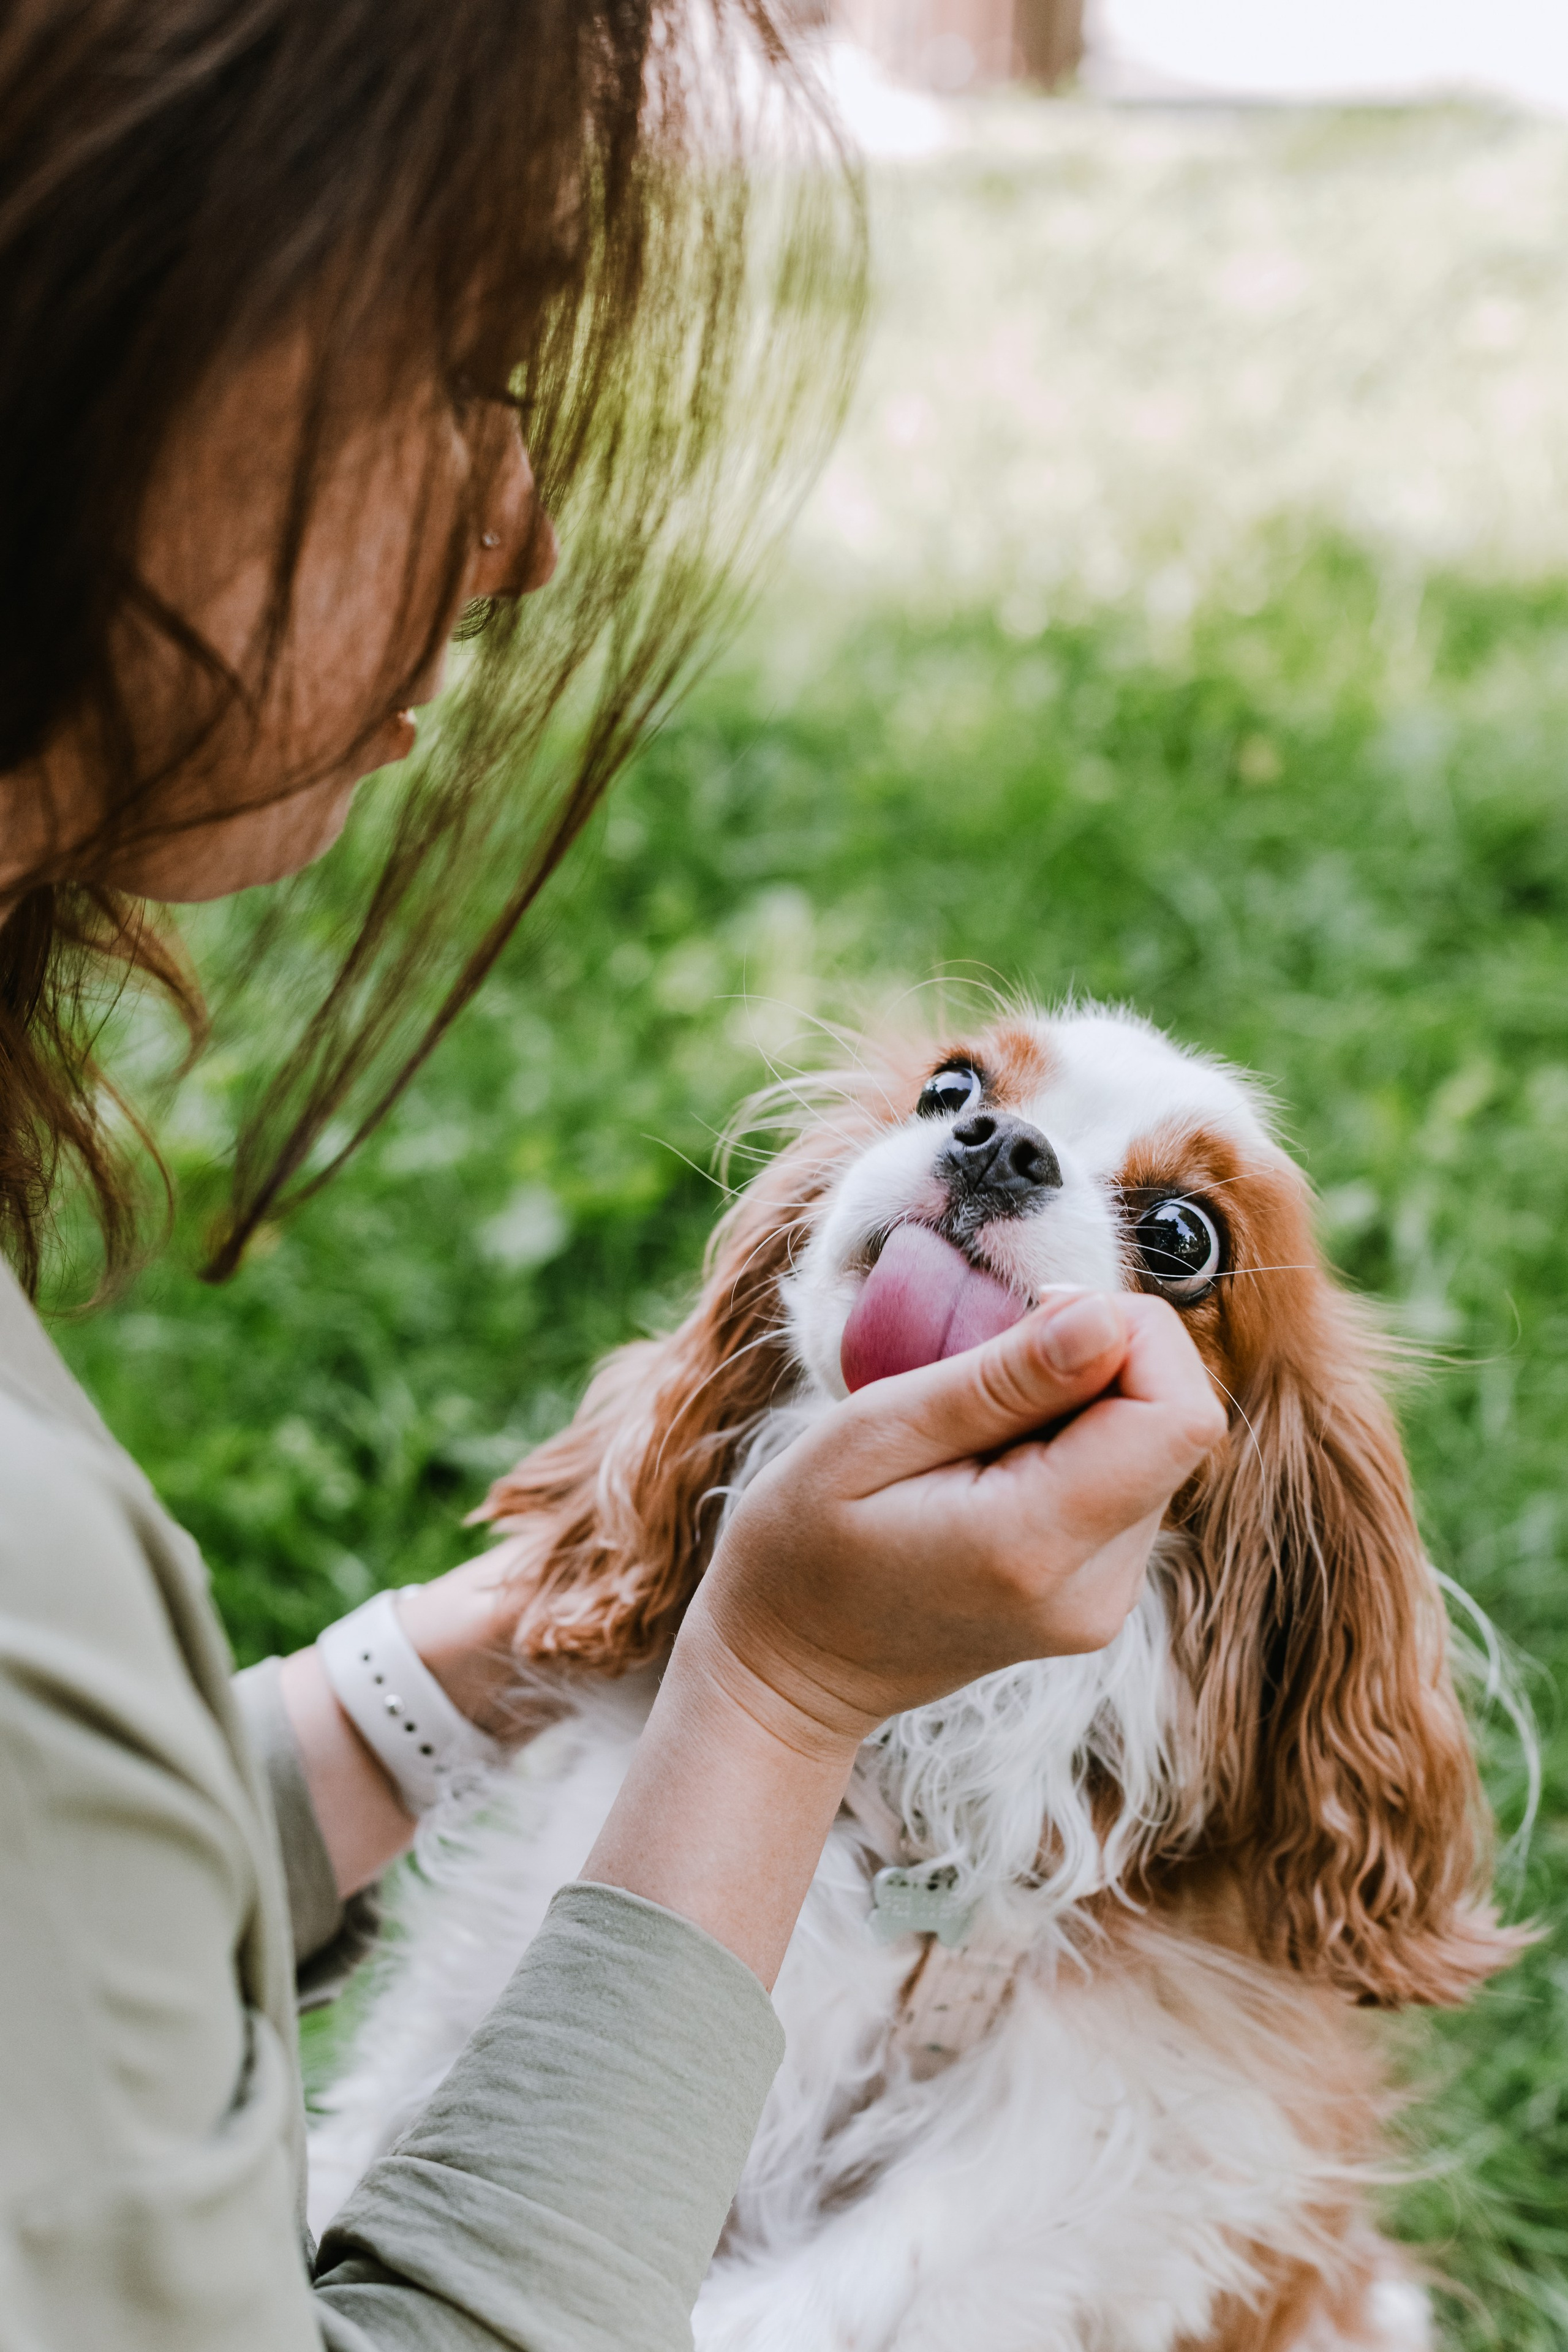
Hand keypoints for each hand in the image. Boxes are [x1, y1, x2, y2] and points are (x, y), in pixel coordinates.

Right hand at [685, 1287, 1225, 1756]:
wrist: (790, 1666)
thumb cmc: (802, 1542)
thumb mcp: (875, 1432)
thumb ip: (1001, 1380)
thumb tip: (1108, 1317)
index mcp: (1035, 1545)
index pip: (1177, 1415)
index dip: (1129, 1334)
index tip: (1034, 1320)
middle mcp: (1096, 1587)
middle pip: (1176, 1425)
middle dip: (1102, 1362)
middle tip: (990, 1372)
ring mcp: (1105, 1601)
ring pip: (1155, 1446)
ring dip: (1084, 1404)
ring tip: (978, 1431)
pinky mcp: (1103, 1594)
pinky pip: (1128, 1481)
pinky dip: (1076, 1444)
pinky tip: (996, 1464)